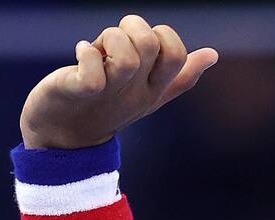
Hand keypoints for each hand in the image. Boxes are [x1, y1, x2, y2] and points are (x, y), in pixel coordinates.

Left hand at [20, 16, 217, 149]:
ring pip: (126, 58)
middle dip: (132, 27)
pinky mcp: (78, 92)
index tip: (138, 43)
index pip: (176, 55)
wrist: (61, 137)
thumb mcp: (145, 92)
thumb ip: (179, 75)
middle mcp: (134, 92)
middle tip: (113, 41)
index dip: (161, 35)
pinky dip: (86, 52)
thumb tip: (213, 55)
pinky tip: (80, 51)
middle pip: (151, 45)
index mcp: (153, 89)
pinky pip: (91, 72)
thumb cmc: (104, 107)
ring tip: (96, 47)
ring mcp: (107, 93)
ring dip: (109, 38)